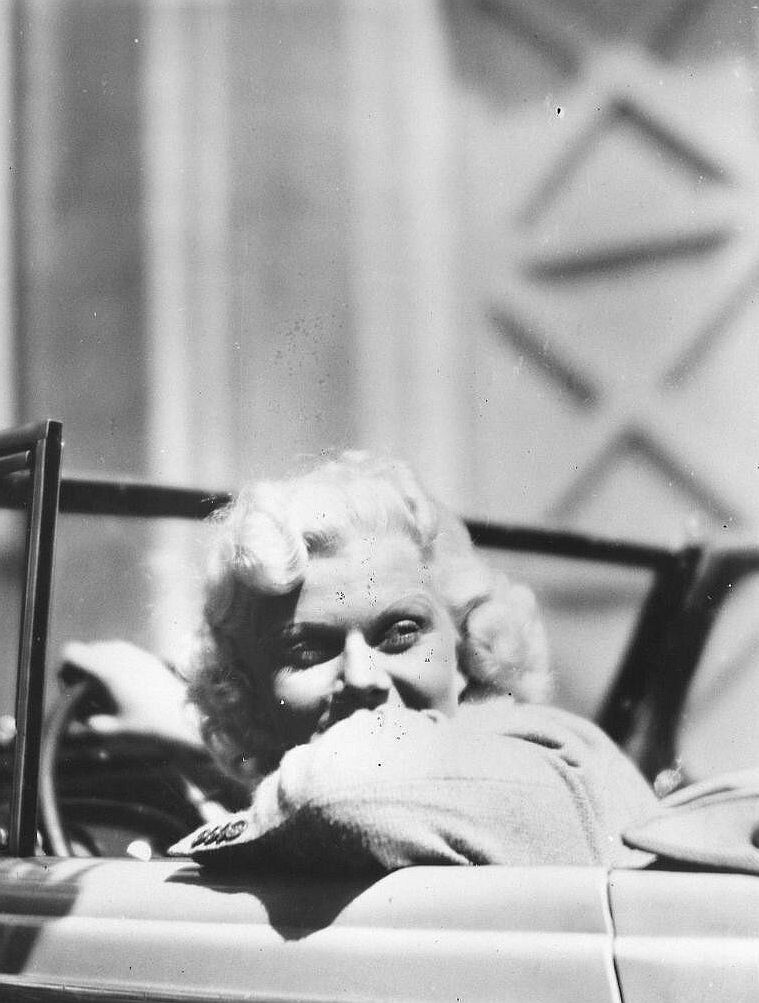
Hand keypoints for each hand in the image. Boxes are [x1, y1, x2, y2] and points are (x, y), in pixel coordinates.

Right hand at [59, 640, 202, 749]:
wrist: (186, 714)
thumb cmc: (148, 724)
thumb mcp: (114, 729)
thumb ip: (91, 724)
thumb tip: (81, 721)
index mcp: (105, 668)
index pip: (70, 652)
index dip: (64, 669)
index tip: (71, 689)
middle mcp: (118, 653)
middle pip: (86, 650)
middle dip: (81, 669)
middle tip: (87, 695)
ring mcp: (134, 650)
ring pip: (103, 649)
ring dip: (98, 665)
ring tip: (105, 691)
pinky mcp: (146, 654)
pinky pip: (120, 652)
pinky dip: (115, 664)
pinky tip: (124, 686)